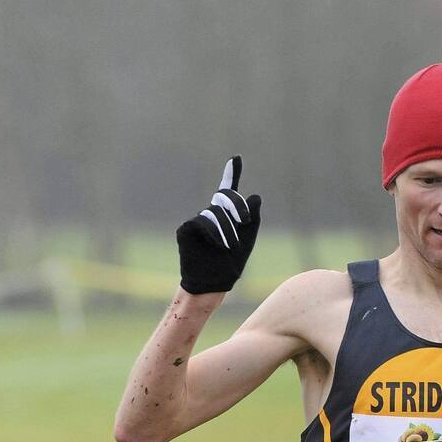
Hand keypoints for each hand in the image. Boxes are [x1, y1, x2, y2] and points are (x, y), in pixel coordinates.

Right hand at [176, 156, 261, 294]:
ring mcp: (197, 221)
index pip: (228, 191)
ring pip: (214, 212)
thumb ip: (253, 218)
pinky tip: (220, 245)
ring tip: (231, 246)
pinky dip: (213, 232)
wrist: (213, 283)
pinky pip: (201, 222)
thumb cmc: (231, 264)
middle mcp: (210, 215)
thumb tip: (256, 196)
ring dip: (227, 228)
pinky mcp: (186, 230)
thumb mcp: (248, 240)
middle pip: (224, 197)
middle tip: (246, 220)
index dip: (231, 174)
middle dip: (236, 205)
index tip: (236, 158)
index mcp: (226, 216)